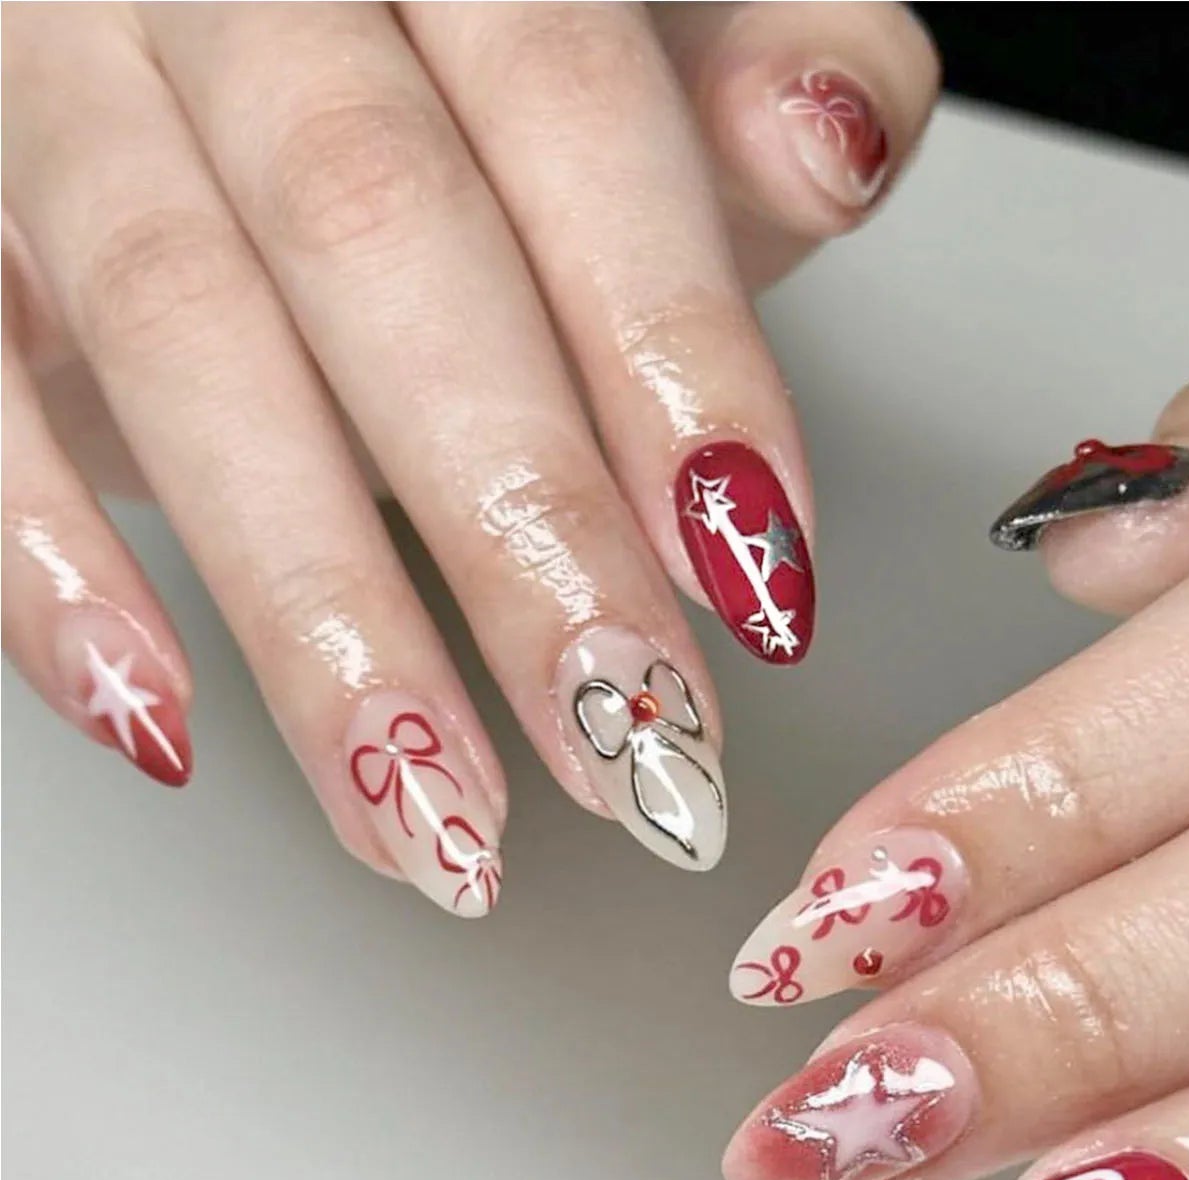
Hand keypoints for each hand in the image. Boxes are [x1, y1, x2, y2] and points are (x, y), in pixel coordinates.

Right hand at [1, 2, 937, 910]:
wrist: (216, 24)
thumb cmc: (469, 68)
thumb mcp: (647, 37)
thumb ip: (754, 69)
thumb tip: (829, 139)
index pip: (573, 103)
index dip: (666, 346)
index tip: (754, 574)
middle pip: (372, 226)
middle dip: (511, 521)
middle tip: (622, 734)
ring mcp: (54, 81)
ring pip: (174, 329)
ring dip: (317, 605)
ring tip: (437, 813)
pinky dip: (41, 558)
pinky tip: (160, 715)